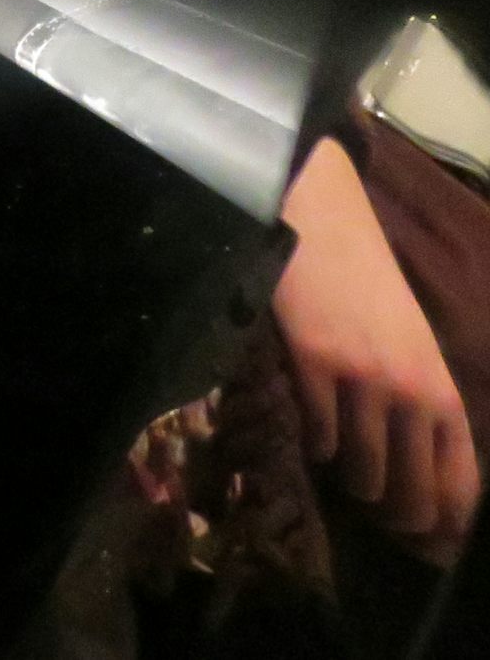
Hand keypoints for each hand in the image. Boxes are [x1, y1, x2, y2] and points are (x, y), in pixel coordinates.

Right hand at [270, 137, 479, 561]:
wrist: (322, 224)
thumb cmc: (367, 291)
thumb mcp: (410, 350)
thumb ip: (418, 407)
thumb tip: (407, 478)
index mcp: (443, 390)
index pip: (460, 481)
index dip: (444, 526)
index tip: (424, 547)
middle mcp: (412, 391)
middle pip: (411, 492)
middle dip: (394, 517)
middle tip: (375, 517)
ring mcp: (363, 380)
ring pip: (361, 473)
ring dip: (349, 482)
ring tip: (339, 468)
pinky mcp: (314, 365)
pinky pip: (317, 438)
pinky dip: (314, 447)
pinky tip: (310, 429)